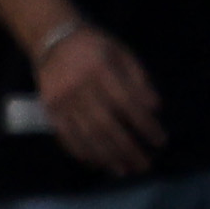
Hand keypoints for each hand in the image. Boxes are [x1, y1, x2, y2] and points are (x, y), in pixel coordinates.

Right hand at [32, 21, 166, 177]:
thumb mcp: (122, 54)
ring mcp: (61, 99)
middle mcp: (79, 86)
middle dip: (128, 149)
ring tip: (124, 170)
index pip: (127, 103)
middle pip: (106, 125)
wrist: (52, 38)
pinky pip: (65, 135)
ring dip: (107, 156)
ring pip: (86, 134)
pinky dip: (81, 152)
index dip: (145, 125)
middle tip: (145, 165)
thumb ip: (139, 80)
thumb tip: (154, 109)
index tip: (160, 141)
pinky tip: (96, 163)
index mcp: (100, 69)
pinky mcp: (49, 108)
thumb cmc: (95, 46)